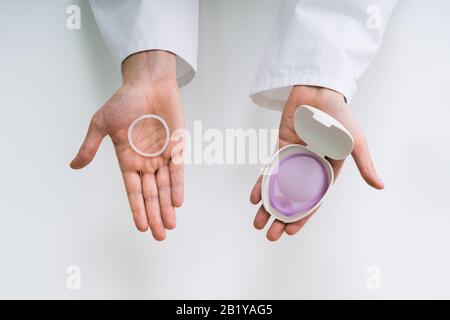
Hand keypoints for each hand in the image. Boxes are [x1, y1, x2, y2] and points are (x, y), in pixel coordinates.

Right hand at [70, 51, 183, 240]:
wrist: (147, 83)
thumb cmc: (124, 101)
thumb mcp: (101, 124)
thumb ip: (90, 146)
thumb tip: (73, 166)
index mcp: (128, 159)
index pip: (133, 190)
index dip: (137, 209)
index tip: (140, 228)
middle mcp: (146, 161)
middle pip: (151, 194)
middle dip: (155, 215)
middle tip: (159, 236)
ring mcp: (162, 154)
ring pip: (164, 186)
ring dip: (166, 206)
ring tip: (169, 226)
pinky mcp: (177, 145)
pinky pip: (177, 169)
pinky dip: (177, 185)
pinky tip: (177, 202)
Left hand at [250, 86, 383, 240]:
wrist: (319, 89)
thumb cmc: (340, 115)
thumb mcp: (355, 141)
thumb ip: (363, 163)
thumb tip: (380, 185)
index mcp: (328, 170)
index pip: (314, 199)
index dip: (303, 216)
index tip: (290, 231)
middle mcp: (309, 167)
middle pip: (293, 197)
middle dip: (281, 217)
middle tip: (269, 235)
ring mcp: (293, 158)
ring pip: (279, 187)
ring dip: (268, 205)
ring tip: (257, 222)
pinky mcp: (280, 148)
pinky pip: (270, 169)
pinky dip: (261, 183)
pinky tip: (253, 198)